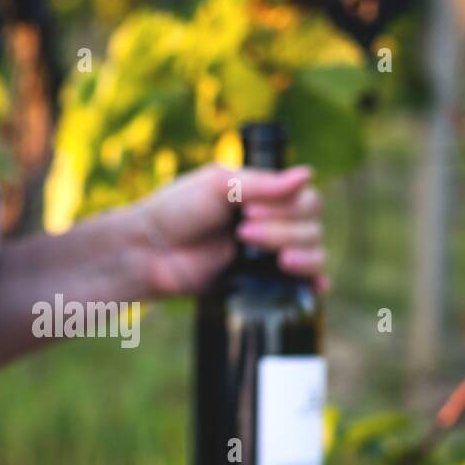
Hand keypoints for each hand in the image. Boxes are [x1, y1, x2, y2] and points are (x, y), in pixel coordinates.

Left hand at [130, 163, 325, 296]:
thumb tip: (309, 174)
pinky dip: (315, 284)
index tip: (248, 212)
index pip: (307, 200)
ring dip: (300, 254)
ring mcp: (270, 255)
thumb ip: (262, 184)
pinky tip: (316, 289)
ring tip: (273, 260)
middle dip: (282, 231)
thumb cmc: (177, 210)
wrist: (148, 251)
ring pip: (314, 253)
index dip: (287, 208)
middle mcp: (274, 223)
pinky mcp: (261, 283)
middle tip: (241, 234)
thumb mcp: (218, 185)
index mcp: (265, 196)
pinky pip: (302, 284)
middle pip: (313, 227)